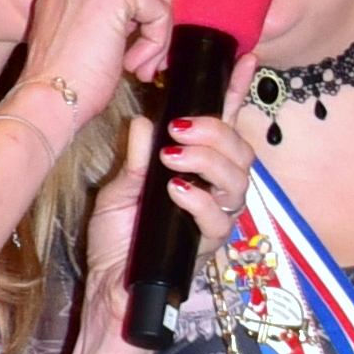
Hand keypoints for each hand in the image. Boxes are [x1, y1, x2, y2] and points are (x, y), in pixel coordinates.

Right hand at [11, 0, 169, 133]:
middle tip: (143, 53)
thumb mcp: (84, 28)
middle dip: (155, 12)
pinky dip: (157, 38)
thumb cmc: (66, 76)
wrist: (49, 97)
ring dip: (157, 31)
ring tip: (135, 61)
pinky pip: (159, 6)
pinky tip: (135, 60)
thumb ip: (107, 0)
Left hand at [81, 101, 246, 320]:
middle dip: (217, 132)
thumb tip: (146, 123)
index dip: (235, 95)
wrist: (111, 292)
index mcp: (194, 171)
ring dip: (208, 161)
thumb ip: (136, 160)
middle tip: (181, 127)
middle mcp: (213, 193)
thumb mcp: (119, 191)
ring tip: (174, 156)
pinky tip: (177, 189)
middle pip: (241, 152)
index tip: (243, 60)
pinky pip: (218, 218)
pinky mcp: (207, 246)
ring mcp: (214, 219)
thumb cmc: (117, 243)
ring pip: (238, 181)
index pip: (223, 128)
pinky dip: (199, 200)